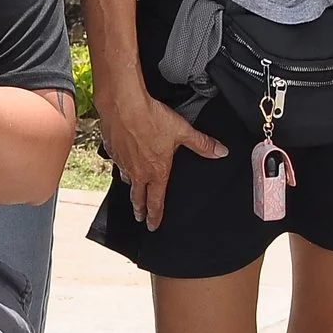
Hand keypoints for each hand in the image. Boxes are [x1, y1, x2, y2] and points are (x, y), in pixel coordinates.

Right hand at [95, 88, 225, 229]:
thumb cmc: (153, 118)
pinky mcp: (112, 151)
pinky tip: (123, 164)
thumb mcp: (182, 131)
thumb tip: (221, 152)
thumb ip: (202, 144)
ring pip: (127, 181)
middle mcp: (138, 172)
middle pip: (138, 197)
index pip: (157, 200)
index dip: (156, 214)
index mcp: (156, 171)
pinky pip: (117, 165)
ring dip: (131, 190)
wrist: (124, 106)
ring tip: (133, 193)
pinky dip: (121, 168)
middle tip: (140, 218)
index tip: (153, 225)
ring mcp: (123, 163)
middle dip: (140, 209)